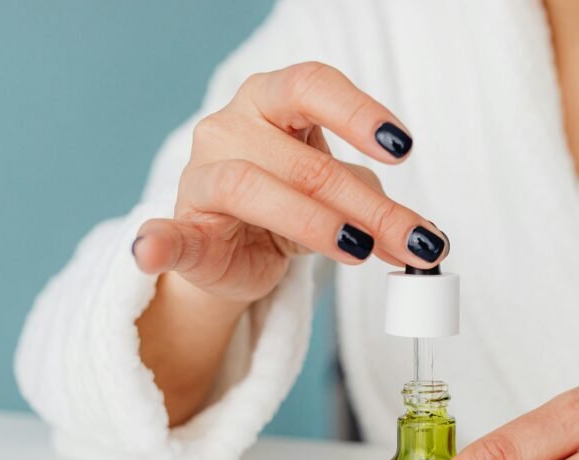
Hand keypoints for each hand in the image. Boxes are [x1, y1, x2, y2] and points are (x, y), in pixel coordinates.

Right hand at [132, 61, 447, 304]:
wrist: (234, 254)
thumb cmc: (291, 209)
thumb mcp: (341, 201)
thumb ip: (377, 208)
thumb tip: (428, 237)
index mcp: (272, 103)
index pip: (312, 86)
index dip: (358, 112)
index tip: (402, 147)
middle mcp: (232, 128)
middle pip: (302, 159)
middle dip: (368, 206)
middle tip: (413, 240)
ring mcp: (200, 178)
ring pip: (250, 188)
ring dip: (313, 222)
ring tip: (359, 251)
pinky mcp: (181, 230)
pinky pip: (164, 234)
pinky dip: (157, 242)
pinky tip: (150, 251)